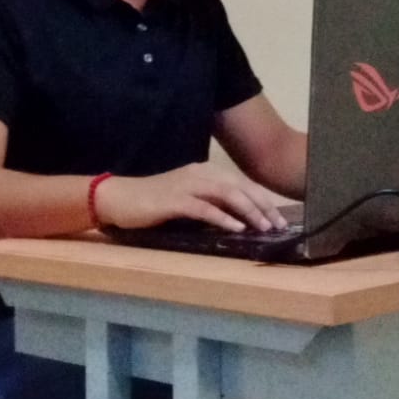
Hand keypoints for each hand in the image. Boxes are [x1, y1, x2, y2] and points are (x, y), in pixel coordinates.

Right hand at [96, 165, 290, 235]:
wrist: (119, 198)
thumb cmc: (153, 202)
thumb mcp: (188, 198)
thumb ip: (210, 202)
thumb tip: (239, 218)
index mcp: (205, 171)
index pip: (241, 183)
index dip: (262, 199)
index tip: (278, 217)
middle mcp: (199, 173)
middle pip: (239, 187)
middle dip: (262, 205)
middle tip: (279, 224)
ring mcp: (187, 185)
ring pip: (226, 194)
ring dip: (248, 211)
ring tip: (264, 227)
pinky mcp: (174, 200)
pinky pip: (204, 208)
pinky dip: (223, 217)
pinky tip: (237, 228)